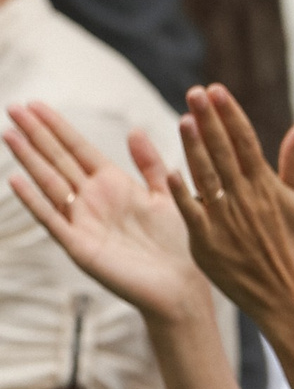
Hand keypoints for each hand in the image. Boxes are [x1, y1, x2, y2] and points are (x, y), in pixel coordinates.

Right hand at [5, 101, 205, 326]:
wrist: (181, 285)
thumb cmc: (177, 243)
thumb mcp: (167, 193)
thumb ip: (149, 164)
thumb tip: (133, 129)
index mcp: (113, 184)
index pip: (77, 148)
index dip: (57, 126)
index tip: (35, 104)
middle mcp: (93, 200)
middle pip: (58, 159)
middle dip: (36, 134)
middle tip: (13, 107)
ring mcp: (83, 222)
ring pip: (50, 183)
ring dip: (29, 159)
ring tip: (9, 134)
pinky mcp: (80, 246)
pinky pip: (53, 219)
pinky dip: (34, 201)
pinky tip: (16, 179)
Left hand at [171, 86, 293, 327]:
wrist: (288, 296)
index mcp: (267, 186)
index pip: (245, 140)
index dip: (230, 113)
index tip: (216, 89)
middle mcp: (245, 199)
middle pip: (223, 151)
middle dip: (208, 119)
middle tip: (194, 91)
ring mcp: (226, 221)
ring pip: (205, 176)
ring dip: (193, 146)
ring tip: (182, 118)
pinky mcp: (208, 243)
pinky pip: (192, 212)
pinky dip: (182, 192)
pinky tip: (169, 171)